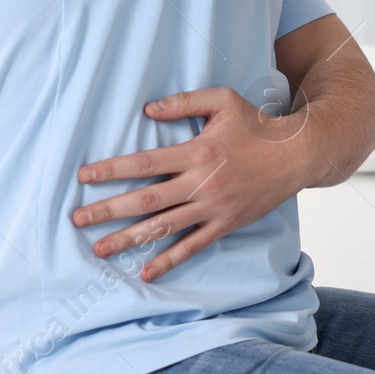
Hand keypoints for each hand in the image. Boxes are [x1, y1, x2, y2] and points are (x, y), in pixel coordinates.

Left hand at [71, 87, 315, 281]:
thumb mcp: (223, 101)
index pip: (144, 162)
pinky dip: (169, 261)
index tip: (84, 178)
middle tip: (78, 220)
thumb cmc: (257, 125)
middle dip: (108, 210)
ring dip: (130, 239)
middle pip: (146, 200)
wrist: (296, 154)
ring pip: (164, 227)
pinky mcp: (225, 224)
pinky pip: (193, 246)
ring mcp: (213, 207)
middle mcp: (201, 182)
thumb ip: (184, 103)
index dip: (112, 170)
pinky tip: (147, 273)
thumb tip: (148, 110)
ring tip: (100, 249)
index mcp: (197, 151)